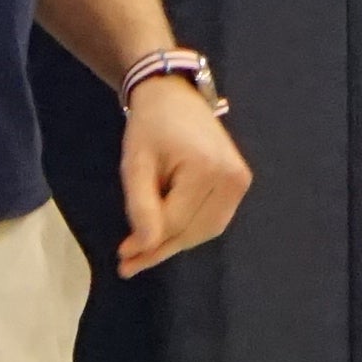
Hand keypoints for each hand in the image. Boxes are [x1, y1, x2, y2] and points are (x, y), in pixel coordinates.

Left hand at [116, 74, 246, 274]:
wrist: (174, 97)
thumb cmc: (150, 126)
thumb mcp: (135, 164)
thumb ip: (140, 206)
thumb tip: (144, 247)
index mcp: (208, 168)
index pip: (175, 221)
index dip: (147, 243)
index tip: (122, 257)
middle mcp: (232, 178)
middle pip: (193, 231)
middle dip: (160, 249)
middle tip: (129, 264)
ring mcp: (240, 181)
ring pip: (204, 231)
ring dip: (174, 243)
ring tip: (143, 252)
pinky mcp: (239, 184)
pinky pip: (212, 220)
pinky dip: (188, 230)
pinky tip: (164, 233)